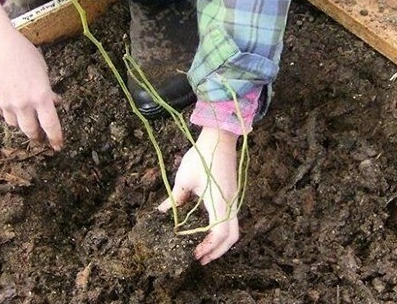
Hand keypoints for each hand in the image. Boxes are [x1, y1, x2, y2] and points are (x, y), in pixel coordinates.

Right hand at [0, 1, 62, 150]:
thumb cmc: (23, 52)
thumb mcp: (42, 70)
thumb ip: (47, 90)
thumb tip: (53, 102)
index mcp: (40, 96)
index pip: (51, 125)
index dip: (55, 138)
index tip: (58, 146)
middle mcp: (23, 104)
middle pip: (31, 131)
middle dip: (37, 135)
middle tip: (41, 135)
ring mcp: (6, 103)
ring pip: (15, 124)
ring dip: (22, 123)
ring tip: (26, 116)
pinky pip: (3, 113)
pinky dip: (10, 112)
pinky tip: (12, 102)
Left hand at [157, 127, 239, 264]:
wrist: (220, 138)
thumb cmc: (202, 157)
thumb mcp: (184, 178)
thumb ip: (175, 198)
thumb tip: (162, 211)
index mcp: (219, 202)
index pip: (219, 234)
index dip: (208, 248)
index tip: (194, 254)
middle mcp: (231, 204)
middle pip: (232, 237)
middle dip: (218, 251)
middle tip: (200, 259)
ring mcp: (234, 199)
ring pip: (234, 229)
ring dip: (221, 242)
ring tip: (204, 249)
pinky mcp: (232, 195)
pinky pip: (232, 219)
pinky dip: (222, 231)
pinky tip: (208, 232)